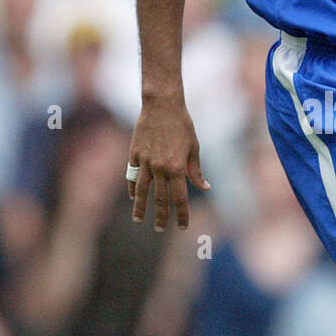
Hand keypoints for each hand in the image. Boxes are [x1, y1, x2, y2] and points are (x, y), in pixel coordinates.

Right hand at [128, 94, 209, 229]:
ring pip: (141, 191)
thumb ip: (196, 170)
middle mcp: (160, 168)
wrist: (162, 105)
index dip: (181, 214)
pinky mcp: (134, 154)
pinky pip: (132, 176)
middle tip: (159, 229)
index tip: (182, 226)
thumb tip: (204, 187)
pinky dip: (132, 188)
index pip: (180, 198)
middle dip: (161, 216)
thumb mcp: (194, 148)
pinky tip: (132, 197)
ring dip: (140, 207)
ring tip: (139, 219)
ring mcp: (145, 162)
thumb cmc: (182, 125)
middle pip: (160, 199)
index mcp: (177, 168)